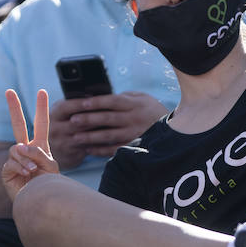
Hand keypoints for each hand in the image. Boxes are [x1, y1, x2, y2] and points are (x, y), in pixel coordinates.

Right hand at [1, 88, 59, 200]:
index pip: (41, 124)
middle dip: (14, 108)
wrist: (39, 203)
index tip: (42, 91)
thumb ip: (38, 153)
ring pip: (17, 149)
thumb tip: (20, 146)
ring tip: (33, 170)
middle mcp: (26, 150)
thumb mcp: (50, 166)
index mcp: (39, 146)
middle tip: (9, 91)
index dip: (41, 108)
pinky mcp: (7, 170)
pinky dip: (21, 167)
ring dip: (26, 159)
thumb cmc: (47, 186)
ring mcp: (15, 159)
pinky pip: (12, 162)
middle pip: (18, 124)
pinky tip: (27, 175)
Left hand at [47, 92, 167, 166]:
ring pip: (109, 135)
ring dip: (91, 137)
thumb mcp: (142, 98)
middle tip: (73, 120)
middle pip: (108, 118)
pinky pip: (114, 149)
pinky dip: (101, 150)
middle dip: (89, 119)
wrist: (173, 130)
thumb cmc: (151, 110)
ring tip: (76, 137)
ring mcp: (133, 134)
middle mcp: (134, 119)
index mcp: (134, 104)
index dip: (97, 102)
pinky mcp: (133, 147)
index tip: (82, 103)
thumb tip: (103, 96)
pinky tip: (89, 149)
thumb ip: (124, 97)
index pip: (113, 101)